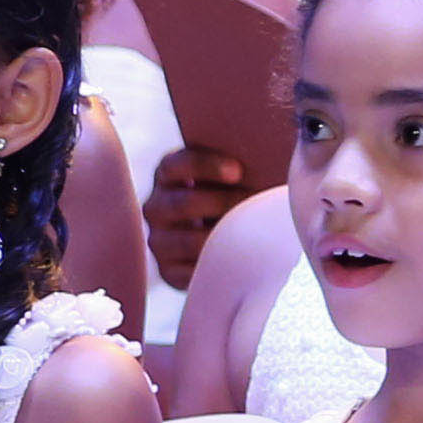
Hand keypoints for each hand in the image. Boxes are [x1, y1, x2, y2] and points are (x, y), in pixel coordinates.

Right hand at [142, 148, 256, 288]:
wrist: (224, 241)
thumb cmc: (231, 197)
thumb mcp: (227, 177)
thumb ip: (235, 165)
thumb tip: (266, 151)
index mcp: (167, 175)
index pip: (177, 165)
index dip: (206, 166)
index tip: (237, 172)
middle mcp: (156, 207)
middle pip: (183, 204)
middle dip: (223, 203)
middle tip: (253, 204)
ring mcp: (159, 241)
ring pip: (190, 240)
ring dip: (224, 236)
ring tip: (252, 232)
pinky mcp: (168, 271)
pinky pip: (192, 271)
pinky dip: (218, 264)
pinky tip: (240, 258)